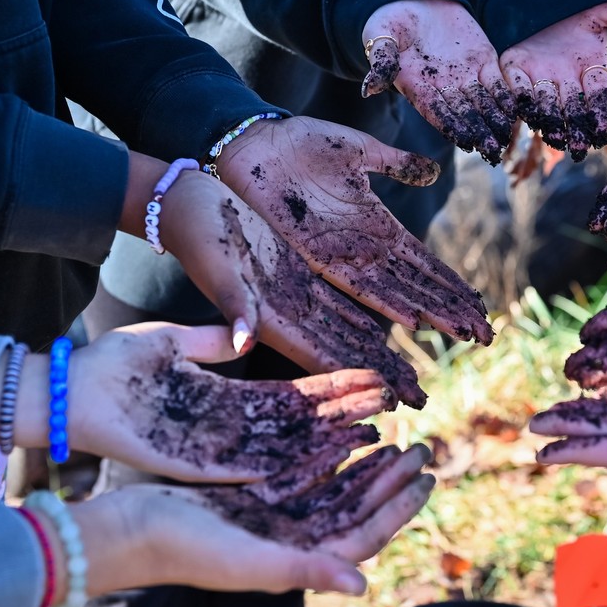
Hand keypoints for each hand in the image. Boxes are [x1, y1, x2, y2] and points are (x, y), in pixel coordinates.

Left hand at [48, 323, 395, 482]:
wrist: (65, 388)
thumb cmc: (110, 363)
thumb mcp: (171, 342)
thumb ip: (213, 340)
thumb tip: (251, 331)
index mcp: (223, 394)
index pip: (291, 392)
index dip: (331, 386)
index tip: (369, 375)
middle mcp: (227, 424)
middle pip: (300, 420)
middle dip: (346, 412)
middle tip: (391, 404)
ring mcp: (213, 445)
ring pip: (286, 444)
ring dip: (331, 438)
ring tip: (375, 428)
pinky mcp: (195, 461)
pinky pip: (253, 464)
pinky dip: (291, 460)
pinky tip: (330, 453)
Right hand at [73, 445, 434, 597]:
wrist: (128, 528)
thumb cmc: (186, 550)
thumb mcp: (250, 560)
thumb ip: (307, 569)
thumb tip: (363, 586)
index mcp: (297, 561)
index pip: (363, 535)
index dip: (398, 509)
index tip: (428, 478)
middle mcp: (292, 540)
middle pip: (356, 508)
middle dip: (391, 481)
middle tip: (421, 448)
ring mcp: (274, 516)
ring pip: (335, 489)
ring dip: (365, 467)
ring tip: (395, 440)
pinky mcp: (255, 495)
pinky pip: (305, 473)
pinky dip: (329, 455)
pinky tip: (346, 434)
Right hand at [155, 169, 427, 405]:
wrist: (185, 204)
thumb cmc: (195, 234)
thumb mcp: (217, 268)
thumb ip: (234, 304)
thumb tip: (245, 342)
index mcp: (268, 319)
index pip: (321, 359)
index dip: (356, 380)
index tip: (391, 402)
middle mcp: (284, 316)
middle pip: (342, 352)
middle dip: (379, 376)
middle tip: (421, 400)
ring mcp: (291, 296)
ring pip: (345, 330)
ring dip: (377, 352)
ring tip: (411, 374)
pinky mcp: (294, 274)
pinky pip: (336, 302)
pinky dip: (362, 317)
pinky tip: (388, 331)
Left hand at [220, 118, 492, 343]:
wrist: (257, 141)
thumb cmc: (303, 142)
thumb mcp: (362, 151)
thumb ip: (397, 164)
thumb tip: (433, 170)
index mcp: (376, 224)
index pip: (423, 263)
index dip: (450, 284)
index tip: (478, 305)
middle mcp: (363, 247)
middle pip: (416, 287)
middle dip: (450, 310)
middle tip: (483, 334)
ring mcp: (342, 253)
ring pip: (395, 293)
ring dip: (429, 313)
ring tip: (460, 333)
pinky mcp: (316, 254)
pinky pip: (357, 286)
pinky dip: (387, 303)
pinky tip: (412, 321)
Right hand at [361, 0, 513, 164]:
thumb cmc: (389, 20)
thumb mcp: (380, 37)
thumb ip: (380, 62)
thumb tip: (368, 89)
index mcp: (418, 87)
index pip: (436, 111)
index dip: (451, 126)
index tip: (465, 142)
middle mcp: (444, 87)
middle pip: (463, 113)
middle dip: (478, 130)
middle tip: (493, 149)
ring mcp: (465, 75)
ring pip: (483, 101)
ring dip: (496, 118)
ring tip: (509, 134)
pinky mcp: (482, 59)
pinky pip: (498, 80)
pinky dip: (507, 94)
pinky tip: (519, 107)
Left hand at [498, 0, 606, 159]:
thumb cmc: (583, 4)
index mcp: (591, 68)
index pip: (598, 93)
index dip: (601, 110)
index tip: (604, 130)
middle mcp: (566, 79)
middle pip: (572, 106)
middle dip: (575, 126)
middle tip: (578, 148)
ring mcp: (540, 75)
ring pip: (545, 103)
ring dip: (549, 120)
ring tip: (552, 136)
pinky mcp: (514, 67)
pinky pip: (516, 86)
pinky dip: (519, 98)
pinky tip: (523, 109)